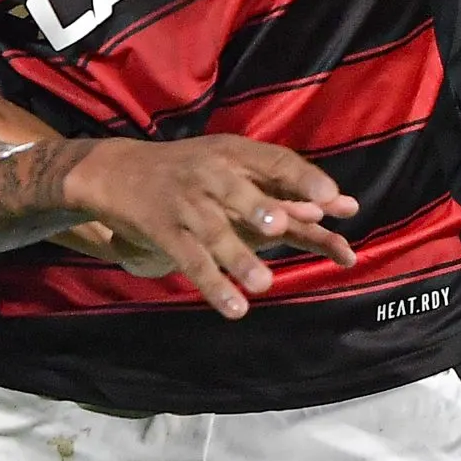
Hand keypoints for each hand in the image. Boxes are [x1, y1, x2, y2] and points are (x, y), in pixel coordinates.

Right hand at [64, 136, 358, 317]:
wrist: (114, 171)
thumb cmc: (189, 173)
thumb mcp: (231, 168)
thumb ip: (285, 191)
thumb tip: (346, 205)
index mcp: (233, 153)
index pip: (273, 161)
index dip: (301, 178)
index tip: (332, 197)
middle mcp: (209, 172)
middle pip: (236, 190)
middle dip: (258, 206)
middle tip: (281, 226)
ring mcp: (184, 201)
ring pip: (213, 231)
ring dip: (237, 257)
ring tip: (262, 284)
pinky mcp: (162, 228)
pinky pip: (189, 258)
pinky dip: (212, 284)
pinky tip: (234, 308)